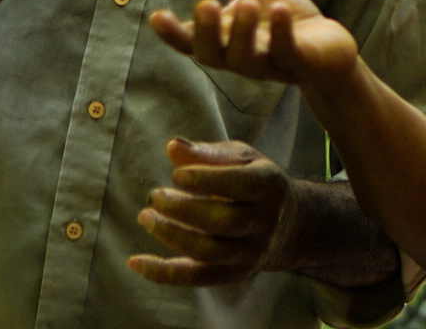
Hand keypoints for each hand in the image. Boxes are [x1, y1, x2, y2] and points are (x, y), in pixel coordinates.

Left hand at [129, 138, 294, 286]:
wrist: (289, 224)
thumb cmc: (254, 180)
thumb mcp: (240, 158)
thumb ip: (208, 153)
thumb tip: (173, 147)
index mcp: (269, 186)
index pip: (241, 186)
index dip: (207, 180)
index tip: (176, 174)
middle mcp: (265, 223)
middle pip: (224, 222)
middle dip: (184, 210)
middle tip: (155, 195)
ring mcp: (250, 253)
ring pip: (209, 253)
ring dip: (172, 236)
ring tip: (146, 216)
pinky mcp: (233, 273)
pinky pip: (196, 278)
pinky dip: (164, 273)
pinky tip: (136, 262)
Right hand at [149, 0, 357, 88]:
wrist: (327, 48)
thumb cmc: (280, 18)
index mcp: (224, 38)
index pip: (191, 41)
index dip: (173, 33)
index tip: (157, 16)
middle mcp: (240, 56)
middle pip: (213, 54)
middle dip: (206, 32)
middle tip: (205, 4)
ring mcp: (269, 63)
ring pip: (247, 59)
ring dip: (244, 32)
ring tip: (247, 2)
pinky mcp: (299, 62)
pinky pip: (286, 52)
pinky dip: (281, 33)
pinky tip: (280, 10)